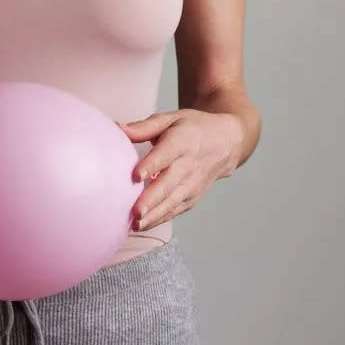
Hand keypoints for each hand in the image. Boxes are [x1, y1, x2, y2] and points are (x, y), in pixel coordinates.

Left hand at [116, 109, 242, 230]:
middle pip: (169, 184)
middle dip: (152, 200)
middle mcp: (189, 165)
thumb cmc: (192, 128)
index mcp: (182, 142)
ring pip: (172, 202)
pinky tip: (143, 225)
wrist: (226, 142)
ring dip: (154, 215)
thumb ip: (144, 127)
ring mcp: (193, 184)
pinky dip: (160, 219)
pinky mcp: (193, 196)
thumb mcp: (171, 119)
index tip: (135, 176)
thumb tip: (117, 128)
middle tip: (135, 212)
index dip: (151, 165)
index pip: (166, 155)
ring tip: (136, 225)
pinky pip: (176, 210)